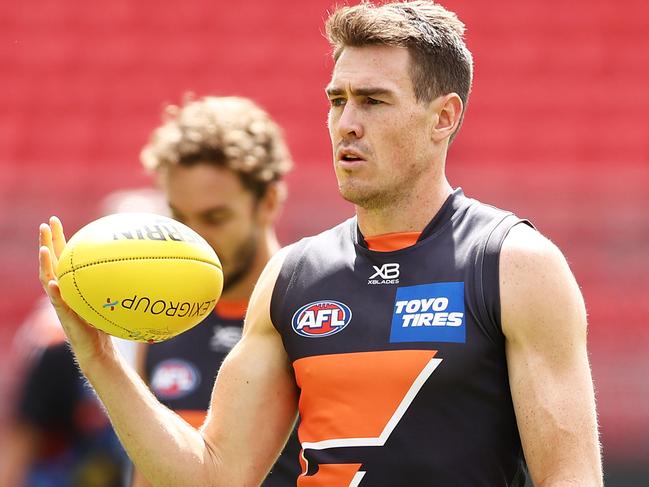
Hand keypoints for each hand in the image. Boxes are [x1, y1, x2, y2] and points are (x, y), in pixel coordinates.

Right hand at [39, 216, 113, 363]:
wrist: (98, 349)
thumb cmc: (107, 322)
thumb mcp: (114, 296)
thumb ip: (120, 280)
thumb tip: (142, 261)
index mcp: (72, 283)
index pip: (63, 256)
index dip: (57, 239)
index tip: (55, 220)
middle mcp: (63, 290)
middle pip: (50, 263)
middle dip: (46, 243)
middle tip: (45, 225)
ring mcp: (61, 303)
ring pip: (47, 280)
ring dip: (44, 264)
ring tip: (43, 250)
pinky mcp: (65, 317)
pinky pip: (59, 303)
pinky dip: (55, 292)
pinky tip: (53, 282)